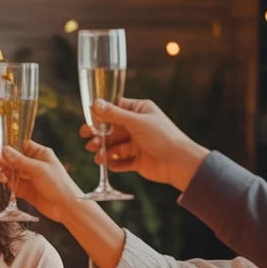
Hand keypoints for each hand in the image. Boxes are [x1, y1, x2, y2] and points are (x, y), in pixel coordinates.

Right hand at [0, 141, 83, 222]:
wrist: (66, 207)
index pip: (21, 145)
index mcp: (40, 153)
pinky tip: (4, 181)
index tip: (0, 149)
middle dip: (5, 160)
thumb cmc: (58, 184)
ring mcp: (29, 177)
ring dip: (4, 171)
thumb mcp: (38, 169)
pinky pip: (12, 183)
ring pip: (11, 171)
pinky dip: (7, 182)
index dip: (10, 146)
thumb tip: (4, 149)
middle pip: (14, 158)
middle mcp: (34, 164)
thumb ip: (20, 160)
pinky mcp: (25, 189)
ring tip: (2, 175)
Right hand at [81, 98, 210, 189]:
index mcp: (140, 111)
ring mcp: (137, 144)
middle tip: (86, 138)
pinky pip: (121, 161)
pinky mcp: (138, 160)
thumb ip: (114, 114)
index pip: (116, 109)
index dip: (101, 114)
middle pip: (112, 129)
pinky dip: (113, 163)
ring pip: (114, 146)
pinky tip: (107, 164)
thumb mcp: (136, 122)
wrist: (179, 162)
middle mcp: (138, 126)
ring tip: (97, 155)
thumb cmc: (162, 136)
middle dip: (99, 134)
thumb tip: (95, 103)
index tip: (88, 119)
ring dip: (104, 150)